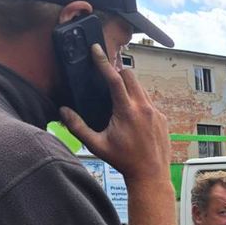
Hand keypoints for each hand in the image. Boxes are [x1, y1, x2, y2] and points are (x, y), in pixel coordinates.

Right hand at [60, 44, 170, 183]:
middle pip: (130, 76)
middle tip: (107, 77)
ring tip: (118, 97)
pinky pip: (149, 101)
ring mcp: (156, 112)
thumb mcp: (96, 145)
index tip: (96, 49)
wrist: (151, 175)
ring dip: (129, 86)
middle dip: (117, 72)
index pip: (114, 79)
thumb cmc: (123, 161)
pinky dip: (139, 101)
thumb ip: (77, 127)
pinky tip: (132, 114)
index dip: (103, 62)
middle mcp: (144, 108)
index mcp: (127, 112)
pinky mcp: (162, 118)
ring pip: (141, 87)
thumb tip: (63, 111)